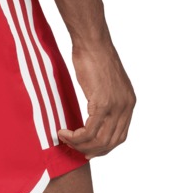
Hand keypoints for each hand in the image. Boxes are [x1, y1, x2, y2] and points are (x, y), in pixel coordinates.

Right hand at [57, 42, 135, 159]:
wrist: (92, 43)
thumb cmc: (94, 58)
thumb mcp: (105, 84)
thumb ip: (106, 101)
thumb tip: (95, 115)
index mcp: (129, 103)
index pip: (120, 136)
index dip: (103, 147)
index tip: (87, 149)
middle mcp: (126, 106)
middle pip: (110, 142)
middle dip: (91, 150)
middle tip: (74, 148)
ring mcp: (116, 106)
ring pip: (99, 140)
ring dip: (80, 145)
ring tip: (66, 139)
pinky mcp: (103, 103)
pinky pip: (89, 131)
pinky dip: (75, 137)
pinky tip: (64, 132)